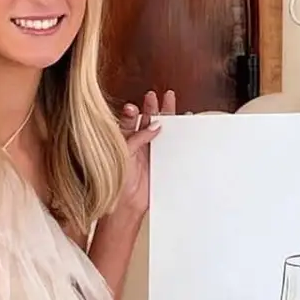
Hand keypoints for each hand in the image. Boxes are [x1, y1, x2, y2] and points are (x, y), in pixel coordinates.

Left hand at [116, 89, 174, 221]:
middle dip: (151, 107)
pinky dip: (177, 134)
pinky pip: (170, 144)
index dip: (133, 112)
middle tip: (154, 95)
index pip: (130, 121)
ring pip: (159, 129)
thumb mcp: (123, 153)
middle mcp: (137, 144)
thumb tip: (154, 126)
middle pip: (146, 120)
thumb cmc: (116, 180)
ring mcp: (149, 151)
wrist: (126, 204)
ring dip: (164, 116)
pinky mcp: (161, 160)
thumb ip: (138, 138)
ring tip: (169, 100)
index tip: (135, 106)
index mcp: (124, 140)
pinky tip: (183, 123)